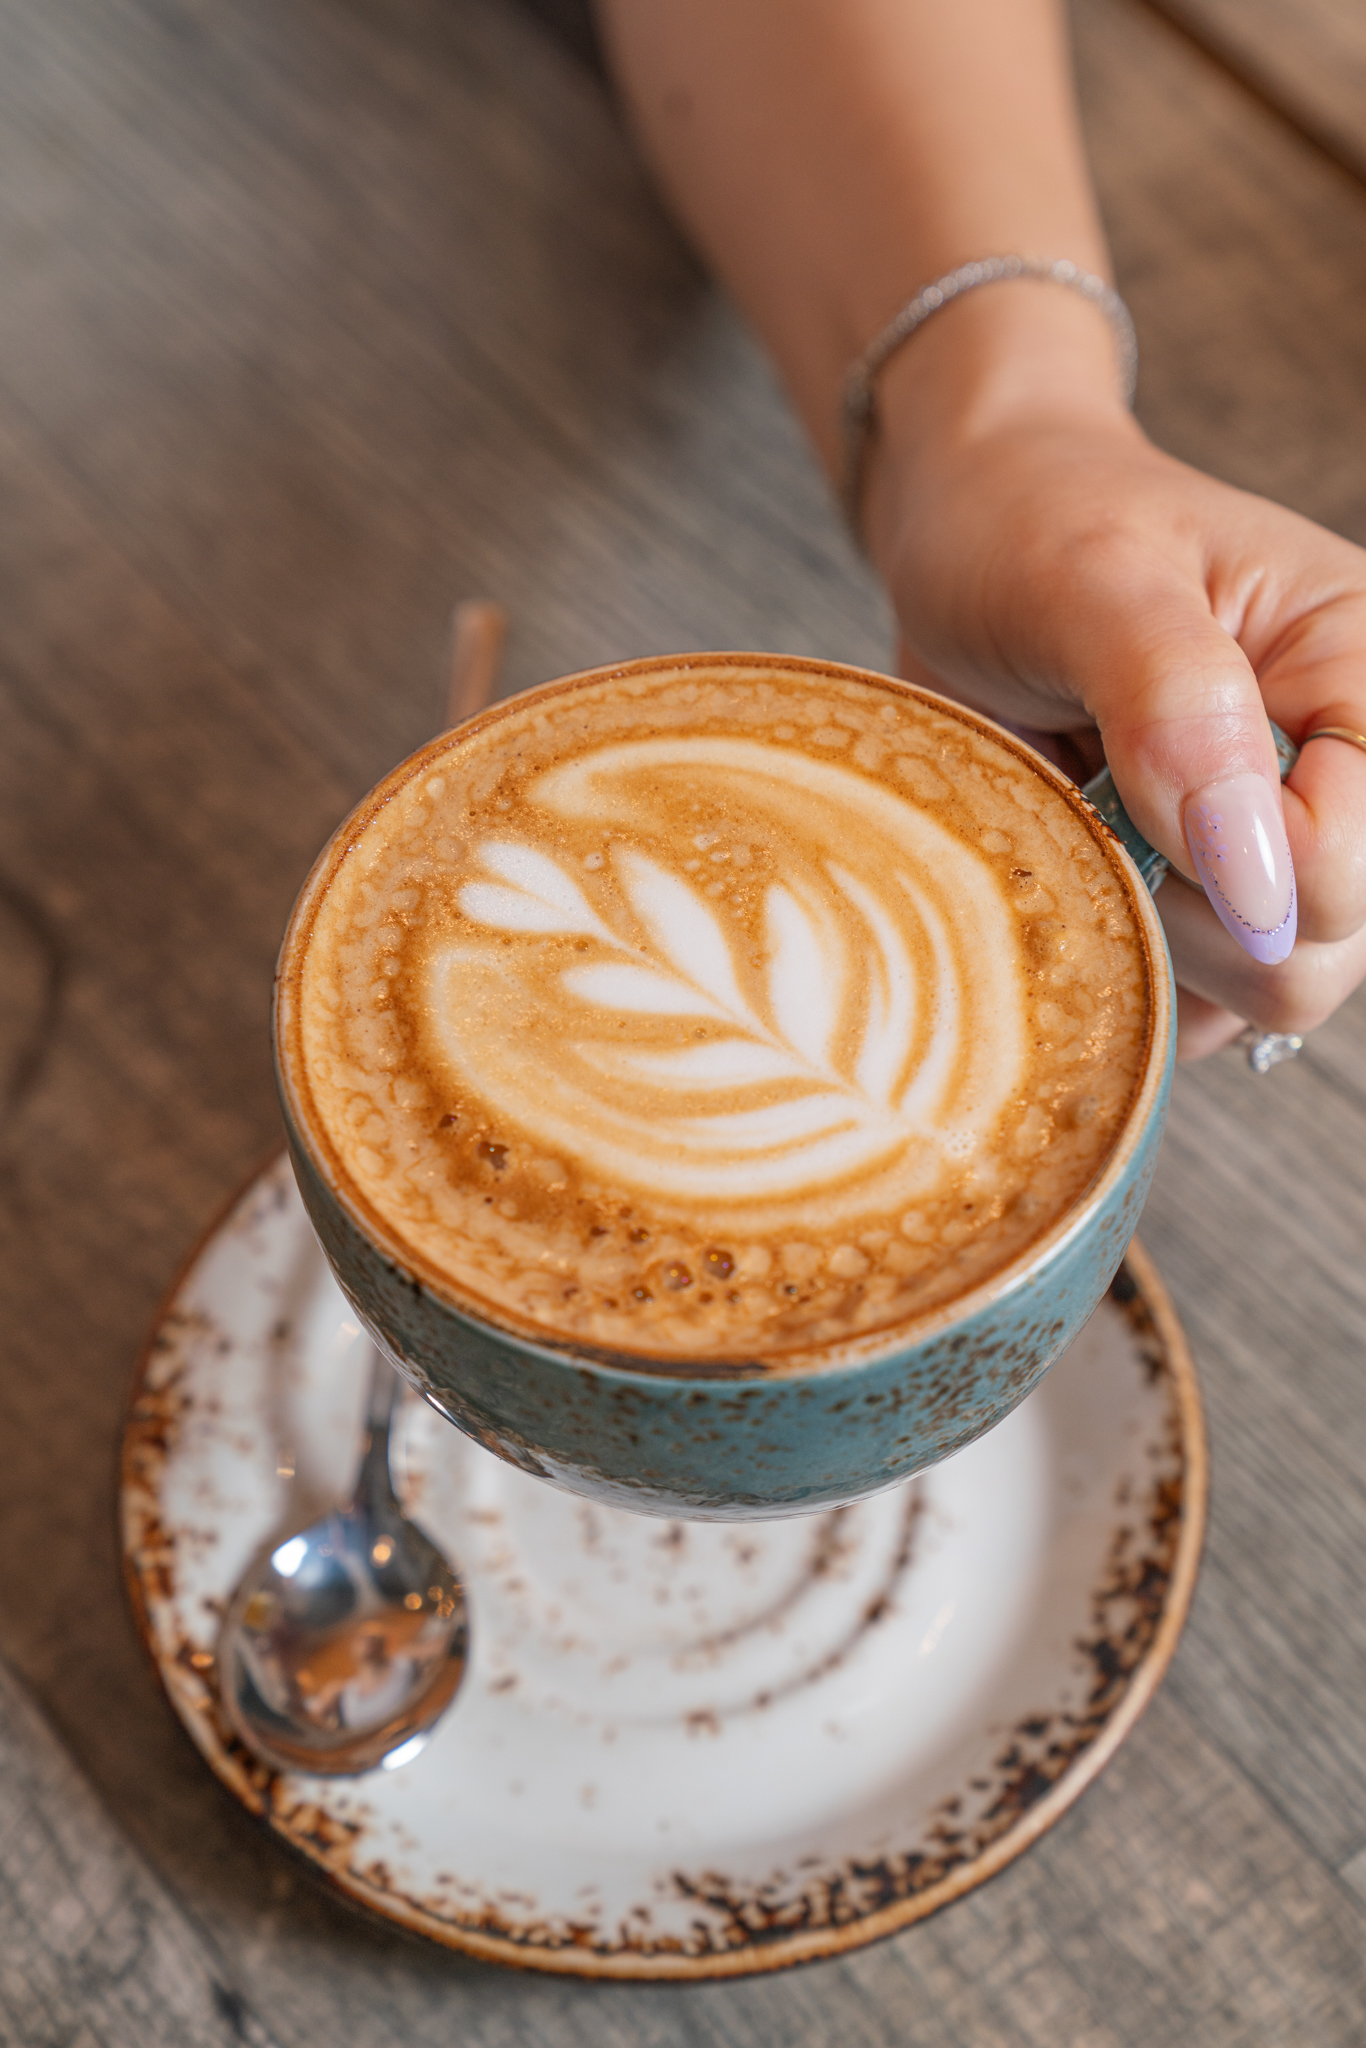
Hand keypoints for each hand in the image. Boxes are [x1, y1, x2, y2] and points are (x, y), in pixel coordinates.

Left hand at [866, 358, 1365, 1060]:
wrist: (957, 533)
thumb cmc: (1026, 526)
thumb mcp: (1090, 578)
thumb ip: (1176, 704)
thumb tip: (1256, 873)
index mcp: (1360, 671)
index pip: (1360, 850)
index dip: (1256, 857)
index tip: (1143, 781)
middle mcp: (1338, 773)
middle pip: (1320, 950)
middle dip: (1191, 907)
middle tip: (1094, 800)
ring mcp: (1270, 857)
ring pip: (1258, 994)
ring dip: (1141, 935)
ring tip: (1076, 820)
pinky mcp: (1203, 912)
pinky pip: (1188, 1012)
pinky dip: (1118, 971)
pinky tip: (1071, 874)